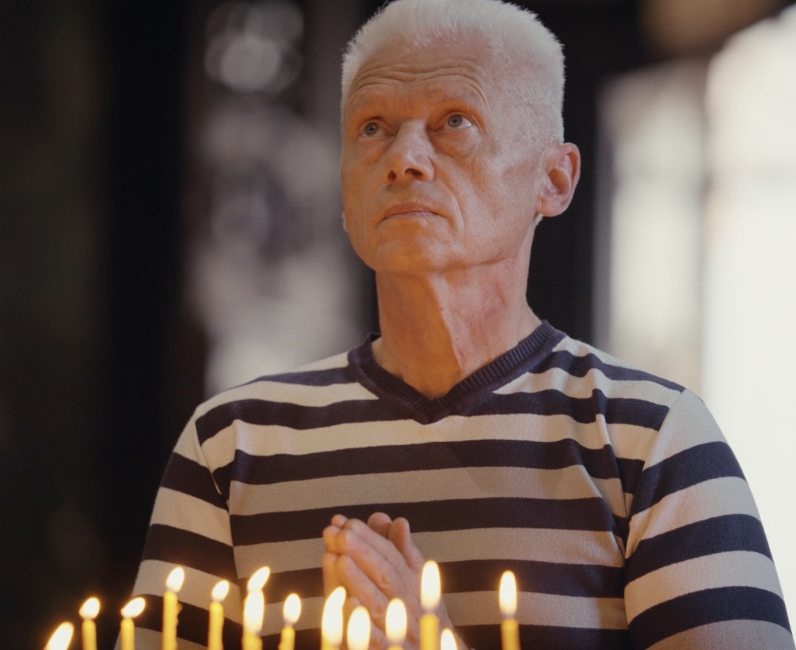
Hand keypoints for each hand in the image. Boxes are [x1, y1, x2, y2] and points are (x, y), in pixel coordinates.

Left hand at [322, 513, 465, 649]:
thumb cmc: (420, 614)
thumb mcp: (415, 580)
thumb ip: (403, 550)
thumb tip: (394, 520)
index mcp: (414, 585)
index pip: (392, 557)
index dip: (370, 539)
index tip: (348, 523)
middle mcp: (409, 606)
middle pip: (386, 576)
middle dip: (362, 552)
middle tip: (340, 533)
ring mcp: (399, 631)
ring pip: (378, 604)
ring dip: (357, 581)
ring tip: (338, 557)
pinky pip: (376, 640)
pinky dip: (362, 622)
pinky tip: (348, 601)